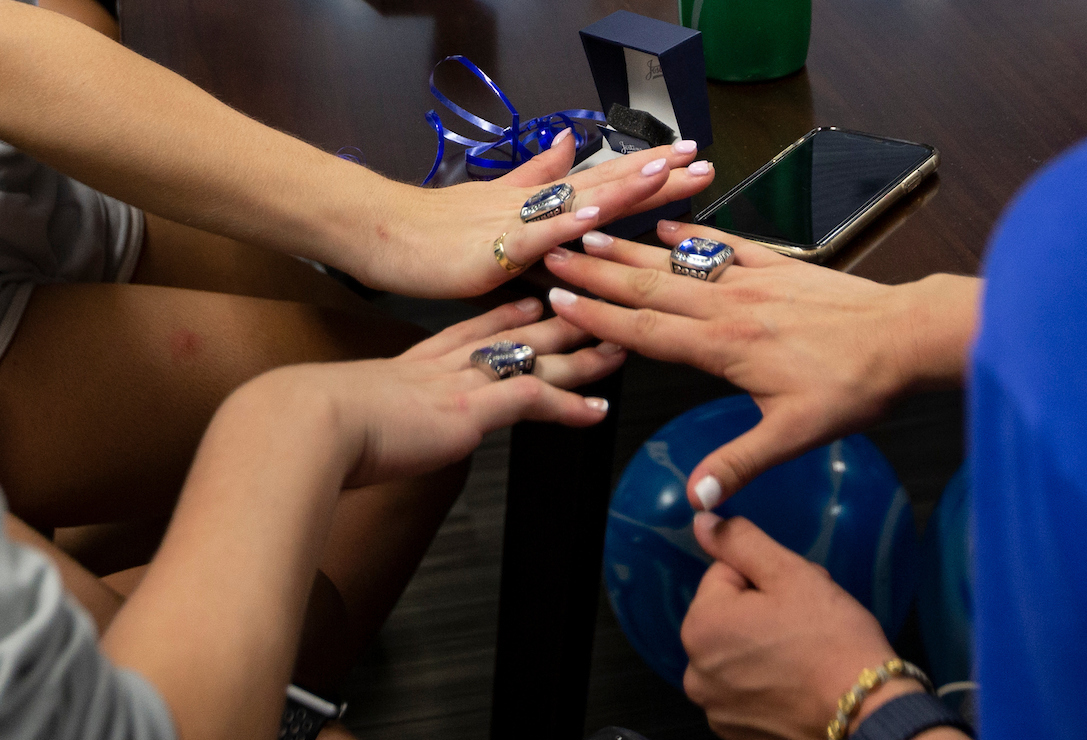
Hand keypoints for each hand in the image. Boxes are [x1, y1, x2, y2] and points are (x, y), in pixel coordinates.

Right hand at [250, 298, 626, 487]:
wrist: (307, 424)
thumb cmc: (316, 424)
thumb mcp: (353, 409)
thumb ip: (379, 411)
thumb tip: (380, 428)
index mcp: (420, 361)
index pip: (476, 326)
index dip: (511, 312)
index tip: (536, 296)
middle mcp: (448, 364)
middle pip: (518, 332)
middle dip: (563, 319)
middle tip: (601, 305)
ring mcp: (462, 383)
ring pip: (537, 357)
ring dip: (582, 356)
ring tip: (621, 349)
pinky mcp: (471, 409)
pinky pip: (533, 399)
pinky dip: (569, 406)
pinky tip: (597, 411)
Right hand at [358, 136, 713, 297]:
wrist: (383, 234)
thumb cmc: (435, 229)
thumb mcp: (494, 202)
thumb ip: (535, 177)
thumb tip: (568, 144)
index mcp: (539, 202)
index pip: (603, 182)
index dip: (647, 170)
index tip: (689, 158)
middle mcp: (535, 206)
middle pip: (604, 186)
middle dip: (657, 176)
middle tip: (703, 162)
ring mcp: (515, 223)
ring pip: (578, 203)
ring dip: (624, 187)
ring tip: (668, 173)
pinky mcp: (492, 248)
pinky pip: (534, 235)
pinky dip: (565, 223)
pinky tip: (595, 215)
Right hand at [544, 221, 978, 507]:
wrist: (907, 336)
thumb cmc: (854, 386)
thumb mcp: (796, 434)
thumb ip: (740, 462)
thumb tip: (698, 498)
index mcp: (724, 347)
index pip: (645, 331)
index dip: (597, 316)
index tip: (558, 299)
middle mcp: (728, 307)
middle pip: (649, 288)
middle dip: (596, 272)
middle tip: (552, 253)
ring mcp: (752, 281)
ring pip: (678, 263)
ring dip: (631, 249)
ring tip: (592, 234)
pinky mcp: (778, 268)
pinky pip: (726, 247)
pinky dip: (693, 236)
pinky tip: (670, 227)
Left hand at [680, 513, 911, 739]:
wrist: (871, 718)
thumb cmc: (831, 638)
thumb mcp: (790, 574)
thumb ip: (739, 542)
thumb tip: (700, 521)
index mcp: (700, 627)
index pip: (725, 579)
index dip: (764, 581)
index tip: (796, 597)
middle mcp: (695, 675)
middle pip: (728, 623)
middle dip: (761, 617)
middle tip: (808, 626)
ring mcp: (718, 715)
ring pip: (737, 664)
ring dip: (762, 656)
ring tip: (808, 661)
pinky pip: (750, 704)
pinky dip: (770, 697)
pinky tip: (802, 695)